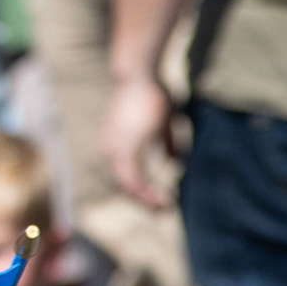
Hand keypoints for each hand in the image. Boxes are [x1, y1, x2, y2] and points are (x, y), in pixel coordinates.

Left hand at [102, 75, 175, 207]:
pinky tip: (163, 199)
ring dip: (146, 200)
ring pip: (128, 186)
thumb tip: (174, 161)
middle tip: (163, 211)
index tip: (162, 201)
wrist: (139, 74)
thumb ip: (165, 142)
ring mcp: (116, 150)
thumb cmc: (151, 93)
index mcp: (117, 144)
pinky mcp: (125, 149)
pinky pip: (133, 180)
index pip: (125, 176)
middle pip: (124, 185)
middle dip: (144, 202)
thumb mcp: (162, 122)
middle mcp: (112, 149)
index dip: (142, 191)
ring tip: (164, 208)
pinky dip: (147, 193)